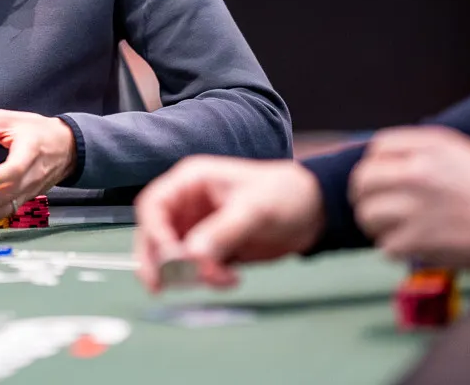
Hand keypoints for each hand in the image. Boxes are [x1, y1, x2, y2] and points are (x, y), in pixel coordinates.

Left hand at [0, 110, 75, 226]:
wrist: (66, 147)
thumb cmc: (36, 130)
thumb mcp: (6, 120)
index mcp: (31, 151)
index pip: (13, 170)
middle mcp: (32, 176)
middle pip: (4, 196)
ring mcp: (29, 191)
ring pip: (2, 210)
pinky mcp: (23, 200)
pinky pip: (2, 212)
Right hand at [133, 157, 324, 292]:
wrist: (315, 211)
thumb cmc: (284, 194)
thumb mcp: (254, 209)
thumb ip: (222, 231)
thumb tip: (191, 256)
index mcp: (191, 182)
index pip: (154, 204)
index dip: (153, 231)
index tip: (169, 257)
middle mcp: (188, 204)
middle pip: (155, 233)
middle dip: (159, 261)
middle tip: (161, 287)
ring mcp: (198, 227)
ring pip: (173, 256)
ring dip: (189, 274)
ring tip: (221, 278)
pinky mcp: (211, 248)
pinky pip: (196, 268)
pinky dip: (207, 279)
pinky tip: (231, 278)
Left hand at [351, 126, 469, 268]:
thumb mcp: (459, 152)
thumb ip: (418, 147)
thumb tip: (377, 153)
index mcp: (429, 148)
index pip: (377, 148)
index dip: (377, 163)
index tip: (382, 176)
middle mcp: (417, 174)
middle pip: (362, 180)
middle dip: (365, 194)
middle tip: (376, 203)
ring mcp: (414, 209)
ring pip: (367, 215)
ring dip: (377, 223)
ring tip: (393, 226)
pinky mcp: (417, 242)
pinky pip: (385, 245)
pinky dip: (396, 247)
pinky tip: (412, 243)